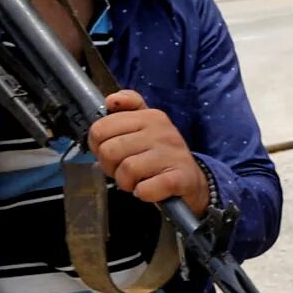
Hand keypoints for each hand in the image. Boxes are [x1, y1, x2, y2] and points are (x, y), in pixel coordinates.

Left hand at [89, 90, 208, 207]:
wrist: (192, 180)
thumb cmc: (161, 155)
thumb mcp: (146, 126)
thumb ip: (128, 108)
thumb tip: (111, 99)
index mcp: (150, 116)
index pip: (101, 128)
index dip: (99, 147)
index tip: (113, 154)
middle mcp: (162, 131)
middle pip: (109, 150)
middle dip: (111, 167)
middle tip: (124, 171)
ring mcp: (172, 154)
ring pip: (126, 169)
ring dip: (126, 183)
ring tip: (137, 181)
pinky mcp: (179, 178)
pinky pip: (145, 189)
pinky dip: (142, 193)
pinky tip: (149, 190)